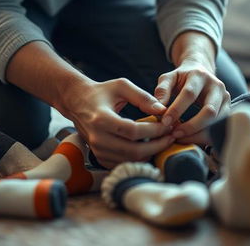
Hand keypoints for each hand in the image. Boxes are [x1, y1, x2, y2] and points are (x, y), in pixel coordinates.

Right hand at [59, 77, 174, 168]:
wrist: (78, 102)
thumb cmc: (102, 92)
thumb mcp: (121, 86)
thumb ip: (142, 97)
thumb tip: (163, 110)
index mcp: (101, 119)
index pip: (133, 131)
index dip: (154, 130)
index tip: (168, 123)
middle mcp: (97, 138)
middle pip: (133, 151)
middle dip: (157, 144)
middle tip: (171, 135)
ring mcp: (97, 151)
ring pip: (131, 160)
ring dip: (151, 152)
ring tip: (164, 140)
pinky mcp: (100, 158)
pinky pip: (124, 164)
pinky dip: (140, 158)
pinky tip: (149, 146)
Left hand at [154, 59, 229, 145]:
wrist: (201, 71)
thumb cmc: (182, 77)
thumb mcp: (169, 78)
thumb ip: (162, 90)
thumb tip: (157, 109)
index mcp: (199, 75)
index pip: (189, 94)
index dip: (177, 110)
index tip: (165, 122)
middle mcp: (216, 86)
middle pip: (209, 111)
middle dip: (191, 126)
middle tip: (174, 134)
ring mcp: (226, 98)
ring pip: (217, 122)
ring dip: (199, 134)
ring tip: (181, 138)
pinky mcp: (229, 110)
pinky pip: (220, 128)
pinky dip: (206, 137)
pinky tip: (192, 139)